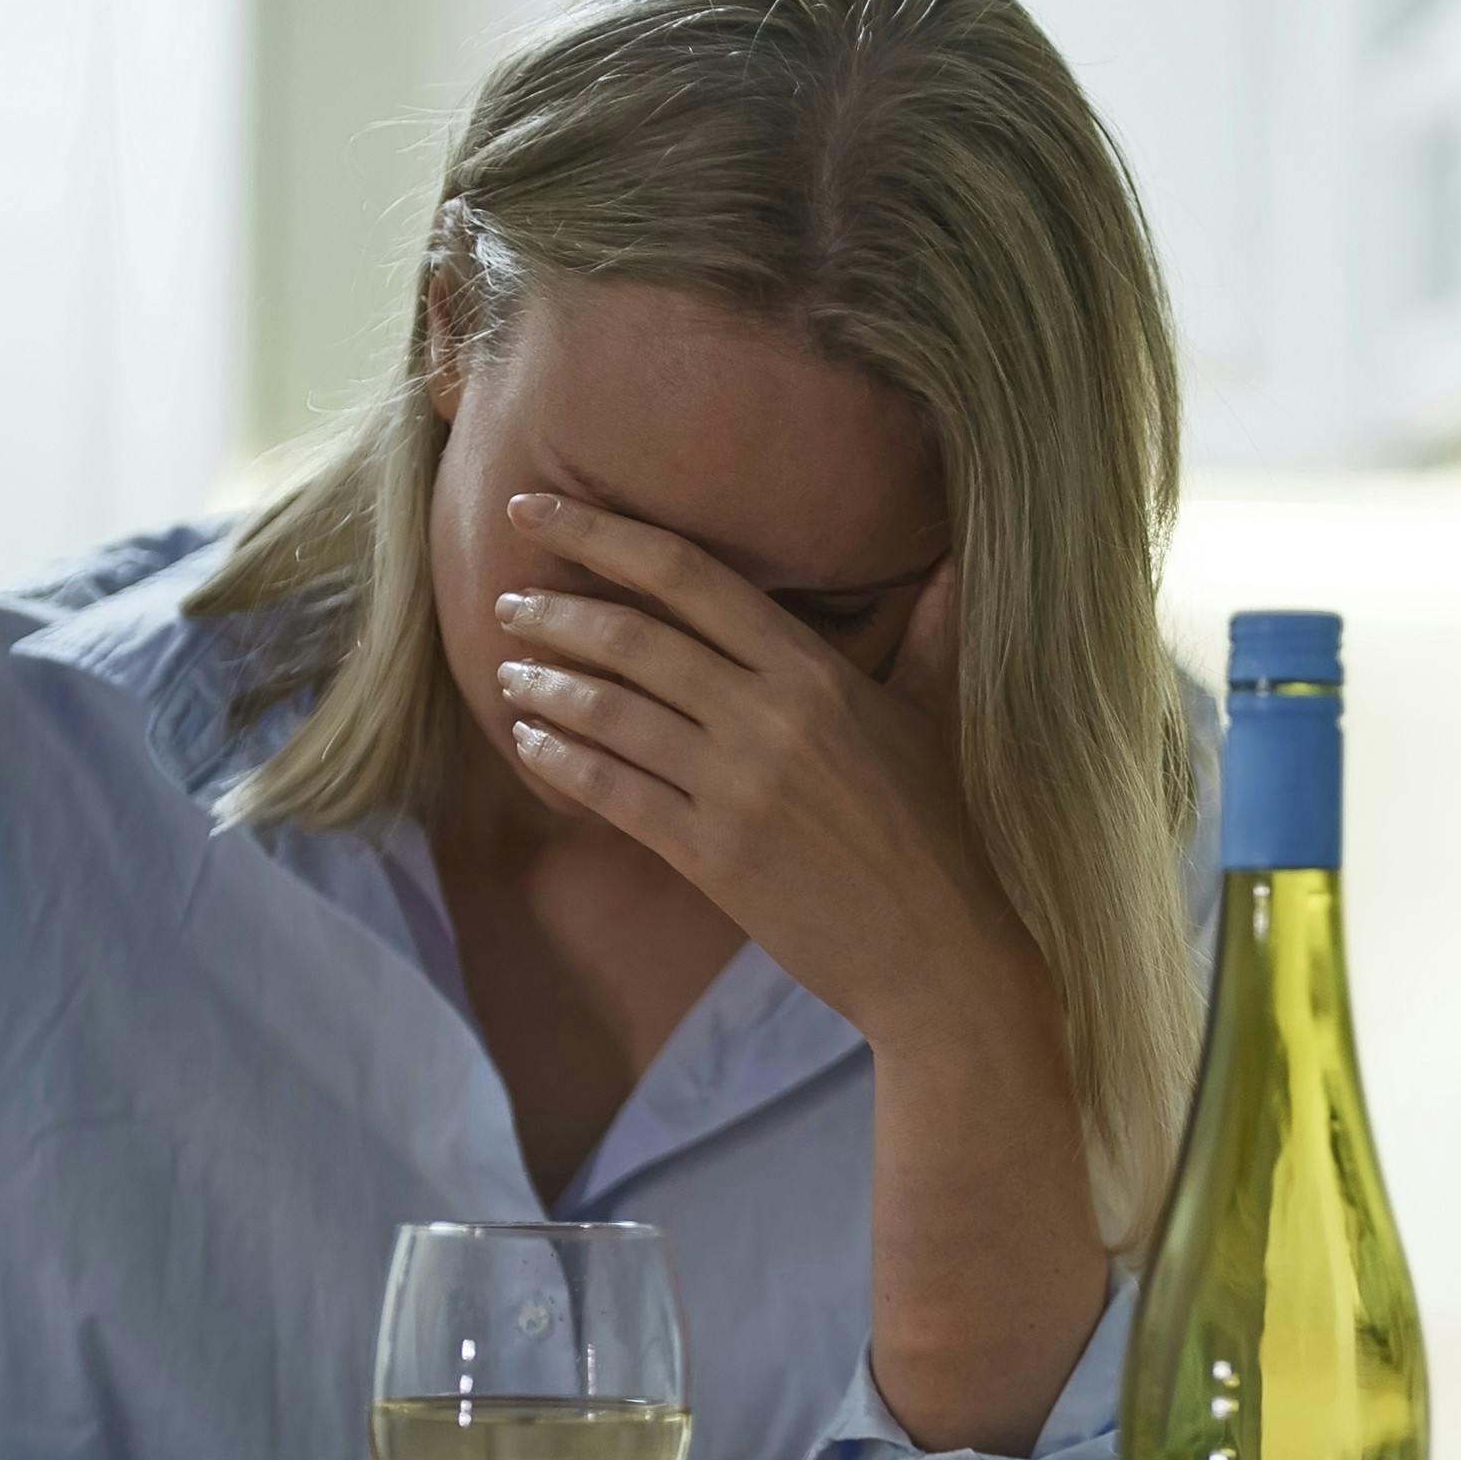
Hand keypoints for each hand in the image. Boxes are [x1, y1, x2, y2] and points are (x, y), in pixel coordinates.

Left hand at [486, 492, 1044, 1055]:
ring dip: (546, 685)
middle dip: (556, 612)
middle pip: (634, 639)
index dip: (602, 533)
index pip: (689, 577)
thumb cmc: (939, 832)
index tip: (534, 508)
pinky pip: (613, 791)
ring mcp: (736, 788)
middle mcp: (769, 718)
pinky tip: (528, 743)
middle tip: (508, 601)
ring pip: (611, 713)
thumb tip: (952, 568)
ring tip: (510, 671)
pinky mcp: (712, 855)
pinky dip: (560, 760)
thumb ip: (930, 635)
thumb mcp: (935, 718)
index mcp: (815, 673)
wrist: (937, 951)